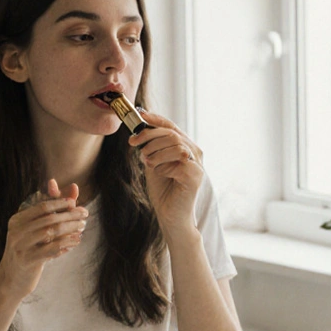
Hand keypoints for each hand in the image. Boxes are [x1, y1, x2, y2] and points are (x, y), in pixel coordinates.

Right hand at [0, 179, 87, 297]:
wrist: (12, 279)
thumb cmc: (29, 250)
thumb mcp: (36, 230)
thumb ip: (54, 210)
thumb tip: (74, 187)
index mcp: (17, 220)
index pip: (42, 206)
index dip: (61, 202)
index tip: (75, 203)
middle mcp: (16, 231)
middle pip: (49, 218)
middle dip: (70, 214)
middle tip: (85, 213)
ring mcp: (21, 246)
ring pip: (51, 232)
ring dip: (70, 228)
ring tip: (82, 226)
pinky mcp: (28, 261)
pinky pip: (52, 249)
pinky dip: (67, 243)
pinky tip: (76, 241)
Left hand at [129, 111, 203, 236]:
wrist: (170, 215)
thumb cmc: (163, 190)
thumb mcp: (154, 162)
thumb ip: (152, 147)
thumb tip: (141, 129)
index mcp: (185, 147)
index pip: (171, 126)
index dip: (155, 119)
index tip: (139, 115)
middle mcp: (194, 153)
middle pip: (172, 133)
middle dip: (149, 136)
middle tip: (134, 143)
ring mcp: (197, 164)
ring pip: (174, 144)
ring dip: (155, 151)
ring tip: (147, 162)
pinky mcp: (195, 176)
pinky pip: (176, 162)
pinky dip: (163, 166)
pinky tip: (160, 173)